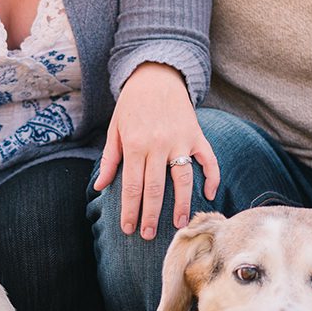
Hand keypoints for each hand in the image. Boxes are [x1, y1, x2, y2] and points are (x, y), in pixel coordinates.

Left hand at [94, 63, 219, 238]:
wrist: (156, 75)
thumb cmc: (132, 104)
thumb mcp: (115, 128)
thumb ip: (109, 159)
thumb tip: (100, 187)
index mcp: (135, 144)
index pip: (132, 186)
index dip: (130, 210)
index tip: (129, 228)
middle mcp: (158, 145)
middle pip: (155, 188)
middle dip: (151, 215)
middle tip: (148, 235)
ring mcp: (180, 140)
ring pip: (182, 179)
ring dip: (181, 204)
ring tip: (179, 225)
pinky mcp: (196, 135)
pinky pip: (208, 160)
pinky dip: (212, 177)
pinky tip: (209, 193)